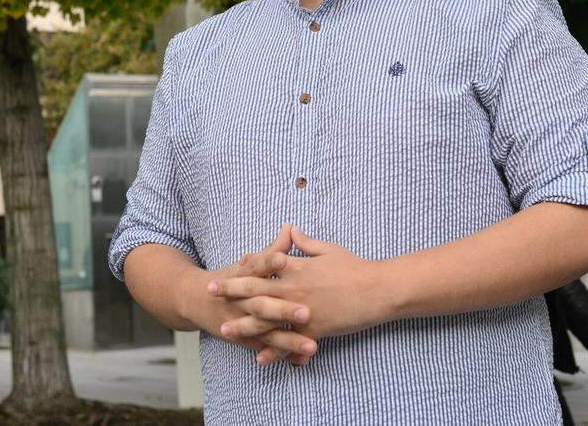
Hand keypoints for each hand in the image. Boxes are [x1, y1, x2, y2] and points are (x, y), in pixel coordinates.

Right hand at [193, 225, 317, 364]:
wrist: (195, 300)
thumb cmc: (230, 278)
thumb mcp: (248, 262)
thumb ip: (273, 249)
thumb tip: (291, 227)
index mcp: (243, 276)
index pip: (255, 266)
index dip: (268, 262)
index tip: (283, 258)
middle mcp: (240, 300)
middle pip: (262, 304)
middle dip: (283, 310)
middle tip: (306, 312)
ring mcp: (241, 321)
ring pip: (266, 332)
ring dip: (288, 340)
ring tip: (312, 346)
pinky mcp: (244, 338)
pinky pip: (265, 348)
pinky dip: (282, 355)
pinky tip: (302, 360)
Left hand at [209, 226, 387, 363]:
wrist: (378, 289)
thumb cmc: (355, 267)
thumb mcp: (329, 249)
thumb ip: (304, 242)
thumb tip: (289, 229)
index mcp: (297, 268)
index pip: (263, 266)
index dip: (243, 267)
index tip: (226, 268)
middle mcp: (295, 289)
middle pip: (256, 290)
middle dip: (231, 292)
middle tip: (209, 292)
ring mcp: (303, 310)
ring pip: (267, 319)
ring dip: (244, 325)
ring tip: (225, 330)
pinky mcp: (314, 329)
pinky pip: (290, 342)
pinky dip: (275, 351)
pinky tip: (261, 358)